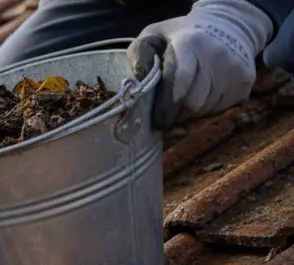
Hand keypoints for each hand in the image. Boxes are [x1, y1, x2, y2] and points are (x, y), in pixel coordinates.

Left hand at [127, 0, 273, 128]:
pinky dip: (208, 107)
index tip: (156, 121)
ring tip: (187, 94)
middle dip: (176, 111)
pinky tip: (205, 91)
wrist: (229, 25)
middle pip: (192, 103)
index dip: (166, 107)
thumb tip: (136, 83)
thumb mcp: (156, 35)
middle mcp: (217, 56)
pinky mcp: (245, 83)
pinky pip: (221, 109)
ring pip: (206, 109)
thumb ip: (141, 54)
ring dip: (191, 110)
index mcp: (191, 43)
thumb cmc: (183, 35)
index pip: (179, 83)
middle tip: (169, 107)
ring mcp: (234, 70)